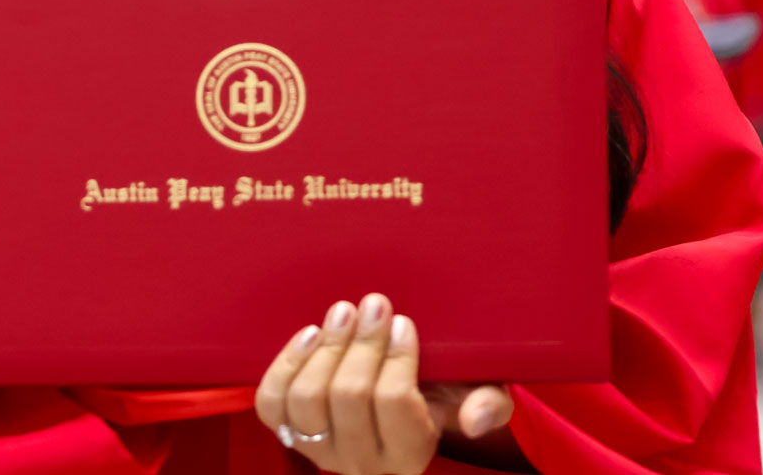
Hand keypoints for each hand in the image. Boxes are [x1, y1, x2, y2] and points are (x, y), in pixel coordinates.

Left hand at [253, 293, 512, 473]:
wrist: (400, 401)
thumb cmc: (444, 390)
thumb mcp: (480, 393)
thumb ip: (490, 404)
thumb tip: (476, 419)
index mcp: (410, 453)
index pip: (395, 404)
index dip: (396, 357)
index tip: (402, 322)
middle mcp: (363, 462)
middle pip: (349, 396)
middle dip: (361, 343)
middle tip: (374, 304)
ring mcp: (320, 449)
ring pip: (308, 399)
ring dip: (325, 348)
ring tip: (343, 313)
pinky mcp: (287, 431)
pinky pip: (272, 402)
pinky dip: (287, 364)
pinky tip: (310, 334)